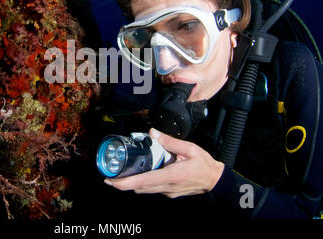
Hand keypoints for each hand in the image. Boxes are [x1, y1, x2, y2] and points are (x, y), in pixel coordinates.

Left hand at [104, 128, 223, 197]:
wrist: (215, 180)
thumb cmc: (204, 164)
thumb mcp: (189, 149)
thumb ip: (170, 141)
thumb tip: (152, 133)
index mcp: (172, 175)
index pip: (144, 181)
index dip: (126, 183)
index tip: (112, 181)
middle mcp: (168, 186)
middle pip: (140, 188)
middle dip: (123, 184)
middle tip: (110, 177)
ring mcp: (168, 192)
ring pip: (145, 190)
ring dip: (132, 184)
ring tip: (121, 176)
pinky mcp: (170, 192)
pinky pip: (153, 189)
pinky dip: (144, 183)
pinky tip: (141, 174)